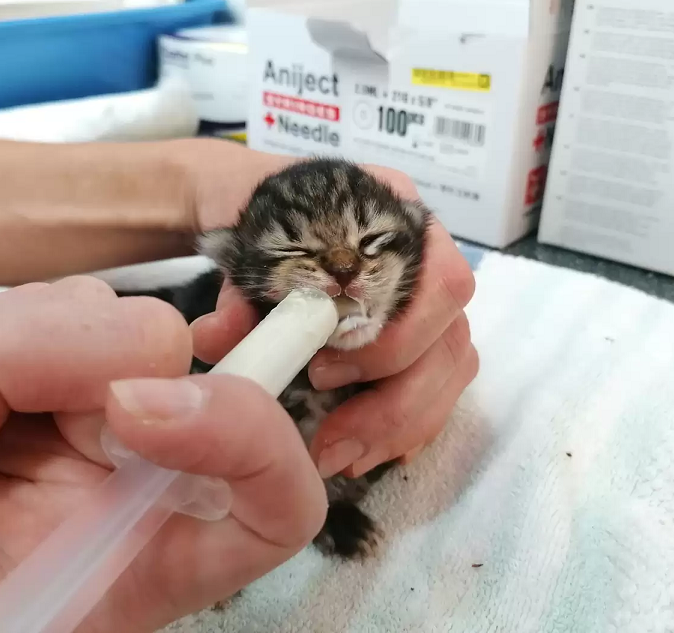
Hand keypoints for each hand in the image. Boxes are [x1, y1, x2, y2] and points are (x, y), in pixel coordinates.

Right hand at [0, 277, 325, 632]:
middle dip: (74, 373)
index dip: (251, 439)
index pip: (277, 500)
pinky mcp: (34, 363)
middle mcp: (136, 482)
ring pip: (124, 321)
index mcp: (145, 565)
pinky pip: (51, 303)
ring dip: (9, 359)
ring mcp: (86, 413)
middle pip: (194, 368)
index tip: (135, 414)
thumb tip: (136, 455)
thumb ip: (74, 596)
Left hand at [191, 161, 477, 479]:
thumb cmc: (256, 221)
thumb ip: (236, 286)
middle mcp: (427, 256)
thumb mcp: (240, 244)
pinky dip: (406, 427)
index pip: (435, 279)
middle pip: (451, 334)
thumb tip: (221, 336)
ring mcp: (430, 299)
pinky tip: (364, 453)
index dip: (390, 337)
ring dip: (401, 424)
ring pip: (452, 368)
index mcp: (394, 214)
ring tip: (341, 459)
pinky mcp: (423, 339)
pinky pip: (439, 389)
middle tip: (332, 436)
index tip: (321, 371)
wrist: (250, 217)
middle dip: (396, 399)